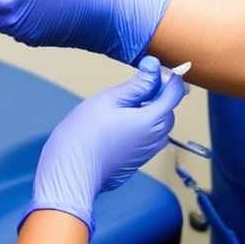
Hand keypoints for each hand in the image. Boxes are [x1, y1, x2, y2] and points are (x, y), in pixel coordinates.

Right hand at [28, 58, 185, 234]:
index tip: (152, 69)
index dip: (168, 76)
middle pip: (167, 109)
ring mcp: (146, 154)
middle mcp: (155, 139)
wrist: (68, 176)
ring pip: (157, 125)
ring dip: (147, 112)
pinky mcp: (135, 163)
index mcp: (153, 120)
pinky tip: (116, 126)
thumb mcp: (110, 99)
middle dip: (156, 95)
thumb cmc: (84, 136)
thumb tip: (155, 67)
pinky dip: (139, 127)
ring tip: (120, 108)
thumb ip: (138, 84)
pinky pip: (146, 139)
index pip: (176, 92)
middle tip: (131, 87)